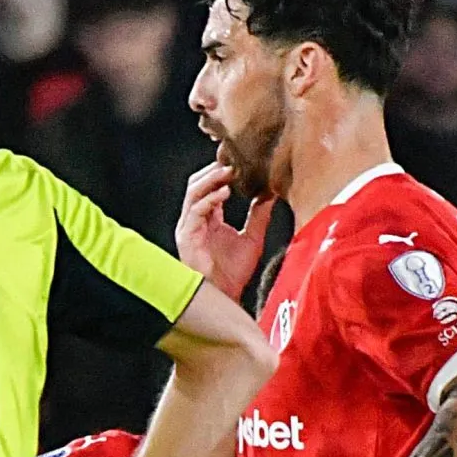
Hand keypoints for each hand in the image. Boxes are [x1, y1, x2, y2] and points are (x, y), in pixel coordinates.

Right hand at [177, 162, 274, 298]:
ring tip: (230, 170)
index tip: (242, 161)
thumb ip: (259, 215)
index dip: (223, 172)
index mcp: (209, 218)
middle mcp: (196, 220)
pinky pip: (195, 211)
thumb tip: (270, 193)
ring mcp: (189, 227)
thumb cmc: (234, 274)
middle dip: (214, 170)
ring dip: (211, 179)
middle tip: (234, 159)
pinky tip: (224, 193)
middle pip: (198, 184)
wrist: (225, 297)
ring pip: (193, 192)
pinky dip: (209, 199)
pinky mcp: (186, 237)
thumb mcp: (253, 237)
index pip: (211, 187)